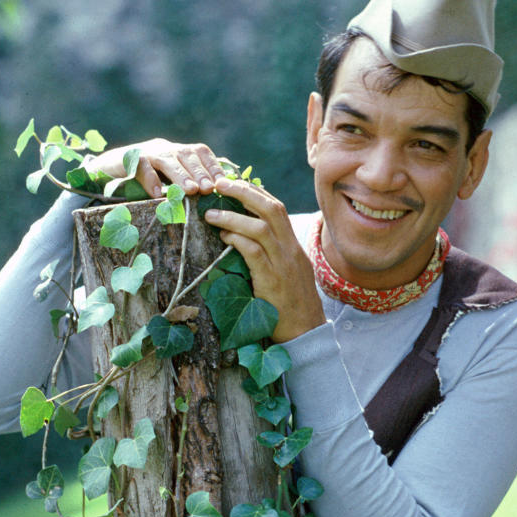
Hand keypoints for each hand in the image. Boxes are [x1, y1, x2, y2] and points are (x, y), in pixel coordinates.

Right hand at [88, 138, 226, 198]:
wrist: (109, 167)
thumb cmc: (145, 177)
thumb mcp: (167, 177)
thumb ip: (187, 181)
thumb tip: (213, 195)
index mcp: (177, 150)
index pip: (200, 152)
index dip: (213, 166)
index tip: (223, 182)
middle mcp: (165, 147)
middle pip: (186, 155)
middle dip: (200, 172)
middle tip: (209, 188)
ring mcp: (147, 151)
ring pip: (167, 160)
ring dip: (180, 175)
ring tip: (191, 190)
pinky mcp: (128, 159)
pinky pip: (141, 167)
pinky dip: (149, 180)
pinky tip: (156, 194)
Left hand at [203, 176, 324, 342]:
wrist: (306, 332)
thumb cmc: (291, 305)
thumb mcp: (288, 273)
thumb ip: (273, 254)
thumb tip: (247, 238)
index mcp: (294, 245)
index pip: (277, 208)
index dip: (255, 192)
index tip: (233, 183)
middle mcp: (291, 250)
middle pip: (272, 208)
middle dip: (244, 192)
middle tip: (220, 184)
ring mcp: (284, 264)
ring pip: (261, 228)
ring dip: (234, 216)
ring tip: (211, 213)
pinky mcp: (274, 281)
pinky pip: (255, 253)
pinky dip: (238, 240)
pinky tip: (224, 236)